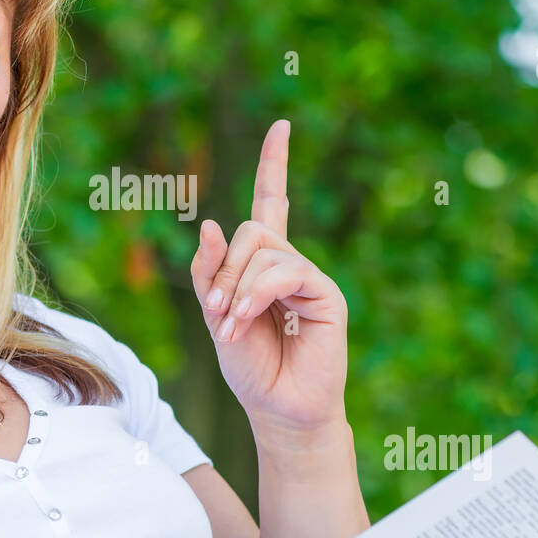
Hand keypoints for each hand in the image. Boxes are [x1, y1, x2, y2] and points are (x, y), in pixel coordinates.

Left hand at [189, 119, 348, 433]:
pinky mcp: (326, 295)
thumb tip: (211, 223)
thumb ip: (211, 274)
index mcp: (264, 265)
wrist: (278, 410)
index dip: (275, 166)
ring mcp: (310, 278)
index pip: (271, 203)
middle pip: (253, 230)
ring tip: (232, 327)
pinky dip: (257, 292)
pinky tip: (247, 318)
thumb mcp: (216, 317)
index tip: (281, 127)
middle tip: (218, 314)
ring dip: (237, 288)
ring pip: (265, 250)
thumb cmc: (250, 368)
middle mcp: (290, 264)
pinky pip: (285, 272)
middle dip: (225, 269)